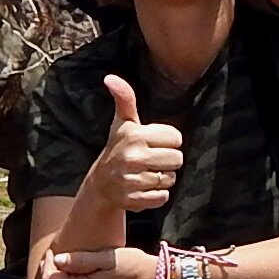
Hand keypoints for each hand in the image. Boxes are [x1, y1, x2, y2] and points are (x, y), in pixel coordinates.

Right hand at [84, 76, 183, 211]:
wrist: (100, 184)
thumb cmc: (118, 148)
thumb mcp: (122, 123)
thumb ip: (124, 99)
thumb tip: (110, 77)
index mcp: (134, 135)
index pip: (176, 138)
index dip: (168, 141)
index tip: (152, 143)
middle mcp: (133, 157)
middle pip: (177, 159)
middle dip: (167, 161)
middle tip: (150, 161)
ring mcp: (133, 181)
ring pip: (171, 179)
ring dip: (162, 178)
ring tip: (145, 174)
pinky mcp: (135, 200)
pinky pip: (163, 198)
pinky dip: (156, 195)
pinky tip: (143, 189)